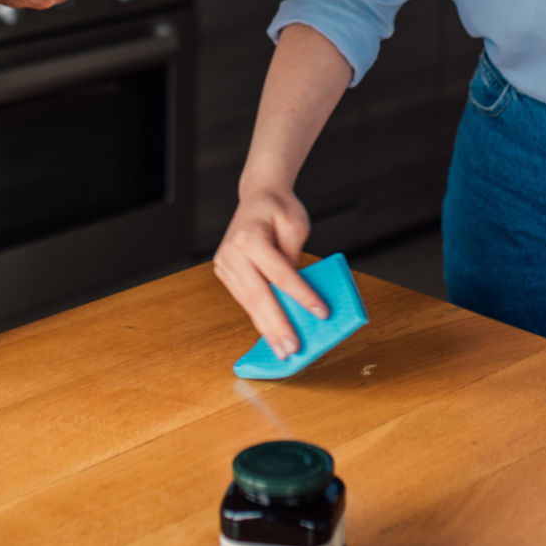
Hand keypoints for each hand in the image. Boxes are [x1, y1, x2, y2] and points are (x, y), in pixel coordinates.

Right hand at [213, 183, 326, 357]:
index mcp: (249, 237)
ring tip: (282, 351)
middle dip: (278, 325)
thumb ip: (293, 259)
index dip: (301, 295)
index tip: (321, 314)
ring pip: (249, 303)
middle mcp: (232, 252)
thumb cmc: (280, 209)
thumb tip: (298, 297)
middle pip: (259, 295)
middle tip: (292, 349)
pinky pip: (245, 300)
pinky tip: (271, 335)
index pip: (279, 273)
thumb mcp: (295, 226)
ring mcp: (225, 263)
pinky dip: (259, 318)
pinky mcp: (225, 272)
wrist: (258, 195)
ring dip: (267, 329)